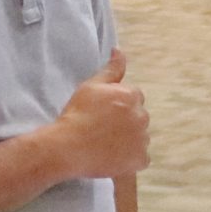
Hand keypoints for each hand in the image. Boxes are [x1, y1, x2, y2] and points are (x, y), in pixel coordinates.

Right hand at [52, 49, 149, 179]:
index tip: (103, 113)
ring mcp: (142, 140)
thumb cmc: (77, 114)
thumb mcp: (91, 86)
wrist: (68, 146)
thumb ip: (111, 69)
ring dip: (129, 140)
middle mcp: (142, 117)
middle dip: (126, 121)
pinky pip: (140, 158)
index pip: (134, 98)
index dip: (118, 105)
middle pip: (138, 117)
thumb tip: (119, 51)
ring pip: (140, 137)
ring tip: (106, 144)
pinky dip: (130, 159)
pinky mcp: (139, 160)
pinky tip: (113, 156)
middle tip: (103, 129)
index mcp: (132, 96)